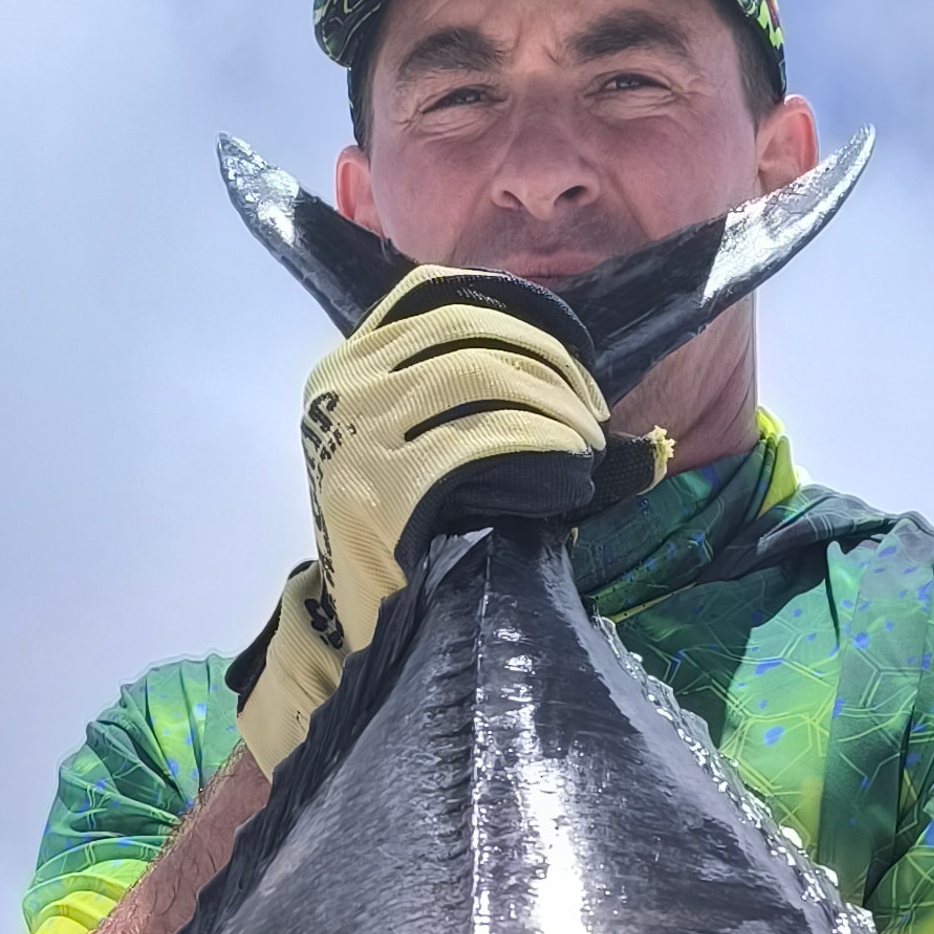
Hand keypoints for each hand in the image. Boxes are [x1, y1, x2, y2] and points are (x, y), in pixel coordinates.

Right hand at [232, 270, 622, 775]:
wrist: (371, 634)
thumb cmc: (410, 542)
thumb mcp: (415, 446)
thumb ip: (461, 394)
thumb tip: (564, 364)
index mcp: (345, 368)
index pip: (439, 299)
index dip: (518, 315)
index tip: (567, 355)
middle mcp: (340, 388)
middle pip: (470, 334)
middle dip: (551, 364)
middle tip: (593, 414)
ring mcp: (355, 435)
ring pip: (483, 376)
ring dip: (556, 407)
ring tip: (587, 447)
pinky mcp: (383, 486)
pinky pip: (484, 436)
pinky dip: (542, 445)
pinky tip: (570, 472)